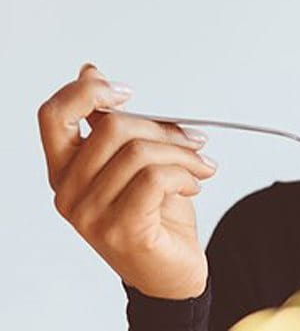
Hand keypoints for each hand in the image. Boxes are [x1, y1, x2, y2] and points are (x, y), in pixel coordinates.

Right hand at [38, 63, 217, 298]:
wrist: (172, 272)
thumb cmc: (155, 214)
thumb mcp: (134, 162)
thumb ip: (112, 124)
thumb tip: (89, 72)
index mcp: (66, 170)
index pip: (54, 116)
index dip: (86, 92)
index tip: (128, 92)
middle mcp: (69, 193)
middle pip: (112, 129)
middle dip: (164, 127)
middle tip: (195, 140)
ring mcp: (91, 215)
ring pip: (140, 153)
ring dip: (184, 154)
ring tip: (202, 165)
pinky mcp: (121, 231)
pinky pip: (155, 180)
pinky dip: (185, 174)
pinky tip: (196, 183)